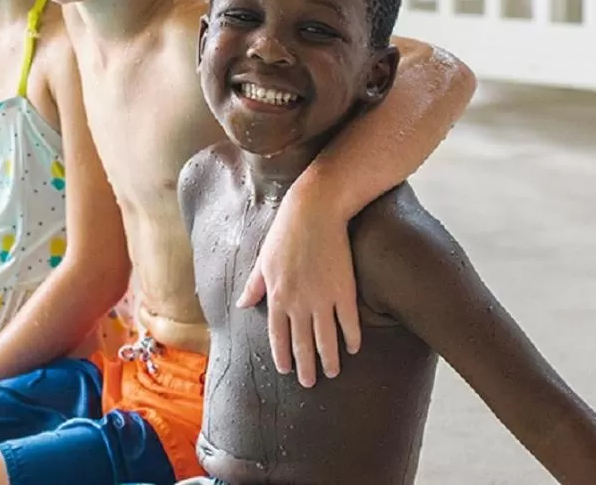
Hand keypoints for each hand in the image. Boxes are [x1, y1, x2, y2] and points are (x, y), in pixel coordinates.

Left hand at [237, 191, 360, 387]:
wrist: (315, 212)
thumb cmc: (285, 232)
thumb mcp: (263, 259)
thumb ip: (254, 286)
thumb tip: (242, 304)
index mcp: (276, 295)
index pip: (278, 334)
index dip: (282, 354)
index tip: (286, 369)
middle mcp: (298, 303)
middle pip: (302, 343)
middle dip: (305, 366)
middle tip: (308, 383)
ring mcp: (322, 299)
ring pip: (326, 339)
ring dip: (329, 359)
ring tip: (332, 373)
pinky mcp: (344, 291)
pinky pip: (349, 322)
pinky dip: (351, 338)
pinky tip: (353, 348)